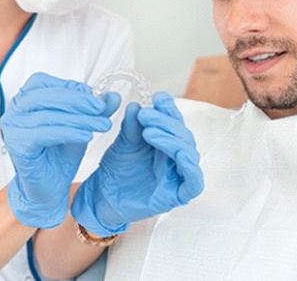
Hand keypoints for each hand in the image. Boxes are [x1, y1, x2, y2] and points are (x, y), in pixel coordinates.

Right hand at [1, 72, 119, 227]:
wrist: (49, 188)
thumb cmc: (60, 153)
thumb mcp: (82, 125)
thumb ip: (95, 109)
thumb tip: (114, 96)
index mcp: (25, 98)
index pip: (44, 82)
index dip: (71, 87)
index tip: (96, 98)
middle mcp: (14, 110)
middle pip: (46, 96)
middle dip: (78, 101)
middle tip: (101, 108)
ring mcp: (12, 128)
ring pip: (48, 115)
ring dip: (79, 119)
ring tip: (102, 124)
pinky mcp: (17, 146)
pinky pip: (44, 134)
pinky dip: (69, 132)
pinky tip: (87, 136)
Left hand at [71, 92, 203, 236]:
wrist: (103, 198)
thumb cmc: (116, 170)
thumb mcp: (124, 143)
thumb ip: (132, 126)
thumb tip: (136, 105)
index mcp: (167, 141)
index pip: (174, 121)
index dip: (169, 109)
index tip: (158, 97)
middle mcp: (176, 156)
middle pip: (183, 135)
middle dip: (165, 122)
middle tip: (144, 114)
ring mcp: (179, 175)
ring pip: (188, 153)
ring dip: (172, 139)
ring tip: (148, 132)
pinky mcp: (178, 195)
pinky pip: (194, 182)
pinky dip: (191, 167)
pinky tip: (180, 155)